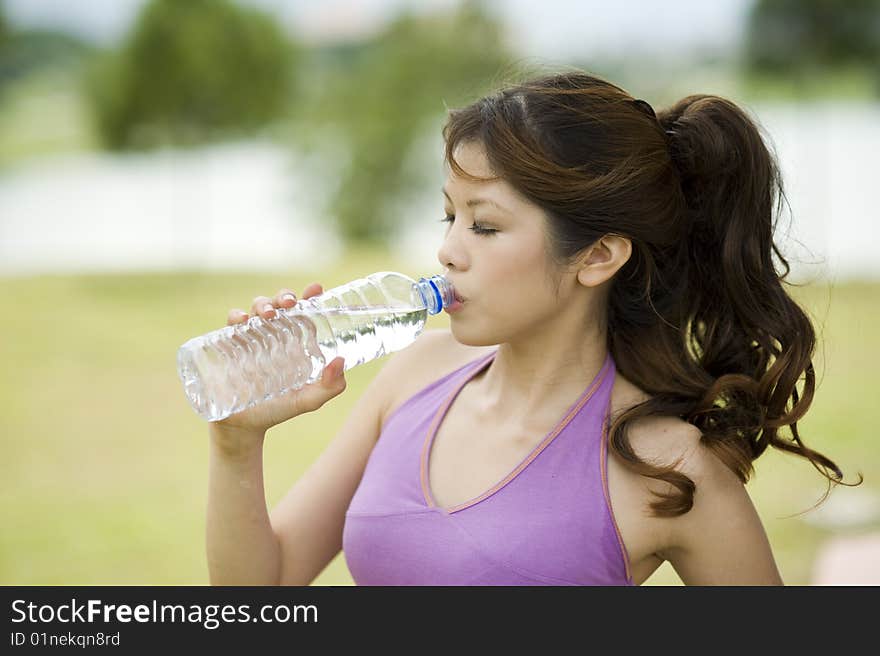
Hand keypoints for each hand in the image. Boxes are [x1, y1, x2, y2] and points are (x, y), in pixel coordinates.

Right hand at [210, 282, 346, 435]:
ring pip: (256, 308)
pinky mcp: (230, 345)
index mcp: (295, 342)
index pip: (303, 312)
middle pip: (279, 304)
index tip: (316, 289)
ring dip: (262, 303)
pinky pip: (231, 324)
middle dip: (284, 296)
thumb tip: (341, 361)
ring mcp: (251, 338)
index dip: (309, 297)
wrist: (243, 427)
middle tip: (290, 303)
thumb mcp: (308, 400)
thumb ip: (329, 387)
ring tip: (267, 314)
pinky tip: (241, 321)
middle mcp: (274, 335)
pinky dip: (235, 317)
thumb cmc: (278, 409)